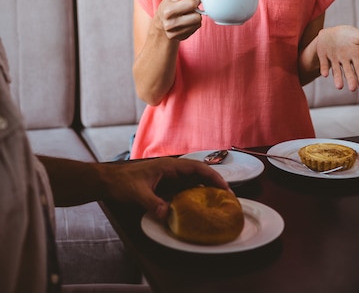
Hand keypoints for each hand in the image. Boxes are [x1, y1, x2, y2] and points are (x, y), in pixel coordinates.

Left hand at [103, 157, 229, 220]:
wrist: (108, 181)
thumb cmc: (121, 182)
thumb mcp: (137, 193)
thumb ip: (152, 203)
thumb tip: (168, 214)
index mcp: (169, 166)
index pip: (197, 167)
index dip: (213, 176)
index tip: (225, 187)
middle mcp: (172, 170)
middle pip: (199, 174)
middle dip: (214, 184)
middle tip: (228, 198)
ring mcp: (169, 178)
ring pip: (193, 182)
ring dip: (206, 190)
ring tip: (219, 203)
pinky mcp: (165, 186)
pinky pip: (184, 190)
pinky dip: (195, 196)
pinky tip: (199, 207)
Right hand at [155, 0, 201, 40]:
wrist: (161, 21)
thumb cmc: (170, 3)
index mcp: (168, 10)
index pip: (193, 3)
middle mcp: (170, 24)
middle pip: (197, 16)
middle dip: (195, 10)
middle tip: (189, 8)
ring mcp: (174, 33)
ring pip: (198, 23)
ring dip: (195, 17)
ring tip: (187, 14)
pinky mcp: (180, 38)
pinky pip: (195, 29)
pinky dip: (193, 25)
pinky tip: (186, 21)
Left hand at [316, 25, 358, 91]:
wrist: (332, 31)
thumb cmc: (350, 35)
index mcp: (354, 57)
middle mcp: (344, 61)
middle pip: (348, 72)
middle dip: (350, 80)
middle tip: (352, 89)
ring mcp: (333, 59)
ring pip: (336, 70)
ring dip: (337, 78)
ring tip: (339, 87)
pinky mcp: (323, 56)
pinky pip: (324, 63)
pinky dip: (324, 69)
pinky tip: (325, 74)